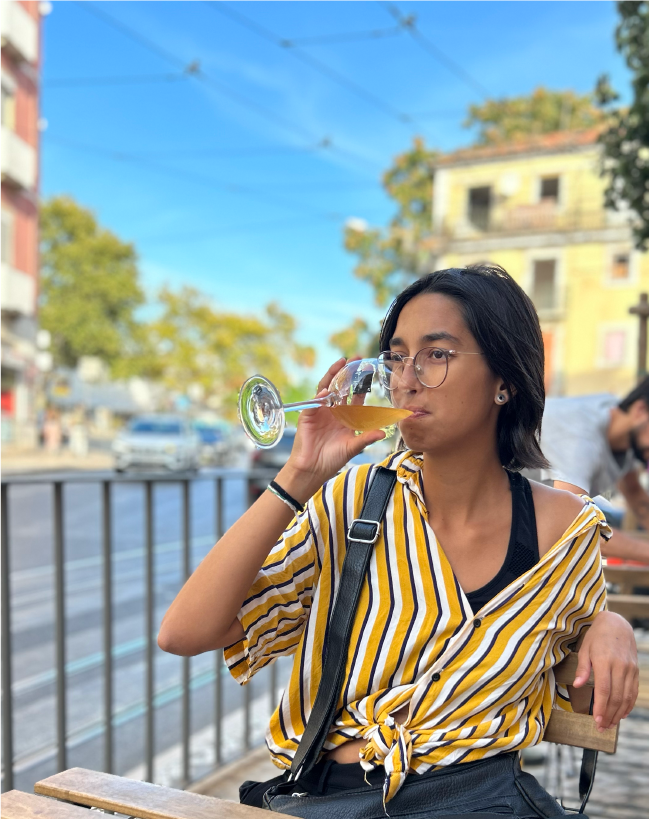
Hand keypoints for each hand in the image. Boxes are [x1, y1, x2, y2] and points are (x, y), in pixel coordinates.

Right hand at [279, 357, 386, 502]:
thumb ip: (366, 438)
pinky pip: (314, 402)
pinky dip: (320, 395)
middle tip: (357, 358)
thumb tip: (383, 433)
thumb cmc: (332, 459)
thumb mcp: (352, 447)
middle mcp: (333, 410)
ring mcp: (320, 411)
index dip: (362, 384)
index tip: (370, 371)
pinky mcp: (308, 416)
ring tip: (341, 363)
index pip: (355, 396)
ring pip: (326, 388)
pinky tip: (327, 390)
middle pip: (341, 386)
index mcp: (346, 416)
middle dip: (348, 372)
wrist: (312, 469)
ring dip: (333, 375)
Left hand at [572, 611, 638, 729]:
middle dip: (609, 715)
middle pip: (616, 697)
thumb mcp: (585, 648)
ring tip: (610, 724)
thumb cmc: (597, 636)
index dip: (601, 707)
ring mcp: (629, 669)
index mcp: (604, 660)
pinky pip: (633, 692)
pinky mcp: (635, 671)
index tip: (596, 720)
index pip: (604, 689)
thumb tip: (578, 685)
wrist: (617, 624)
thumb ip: (583, 668)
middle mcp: (619, 666)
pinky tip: (622, 714)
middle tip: (601, 728)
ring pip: (626, 697)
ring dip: (618, 713)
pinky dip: (628, 705)